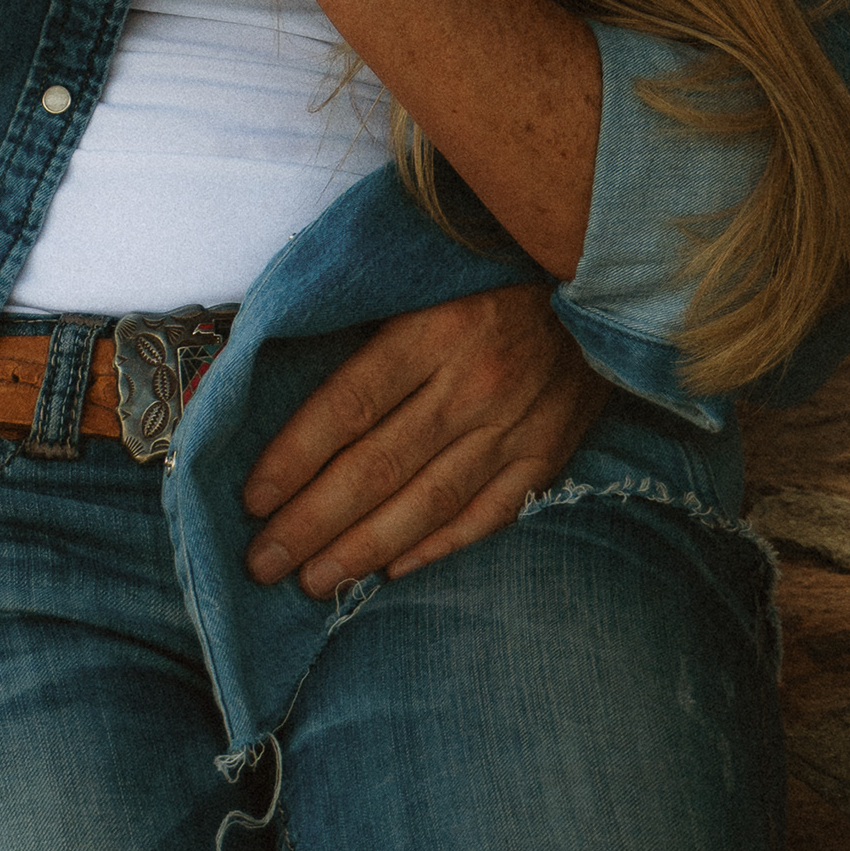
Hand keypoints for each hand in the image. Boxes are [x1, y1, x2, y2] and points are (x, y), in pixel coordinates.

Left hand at [245, 287, 604, 591]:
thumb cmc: (485, 270)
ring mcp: (516, 424)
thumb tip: (263, 368)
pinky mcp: (549, 453)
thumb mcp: (418, 275)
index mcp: (433, 328)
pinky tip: (392, 572)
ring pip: (427, 502)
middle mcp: (474, 383)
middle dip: (313, 521)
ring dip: (364, 549)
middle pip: (378, 466)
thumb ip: (354, 322)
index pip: (347, 407)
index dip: (294, 457)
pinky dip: (438, 547)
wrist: (597, 275)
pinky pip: (487, 514)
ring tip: (313, 580)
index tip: (252, 498)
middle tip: (263, 562)